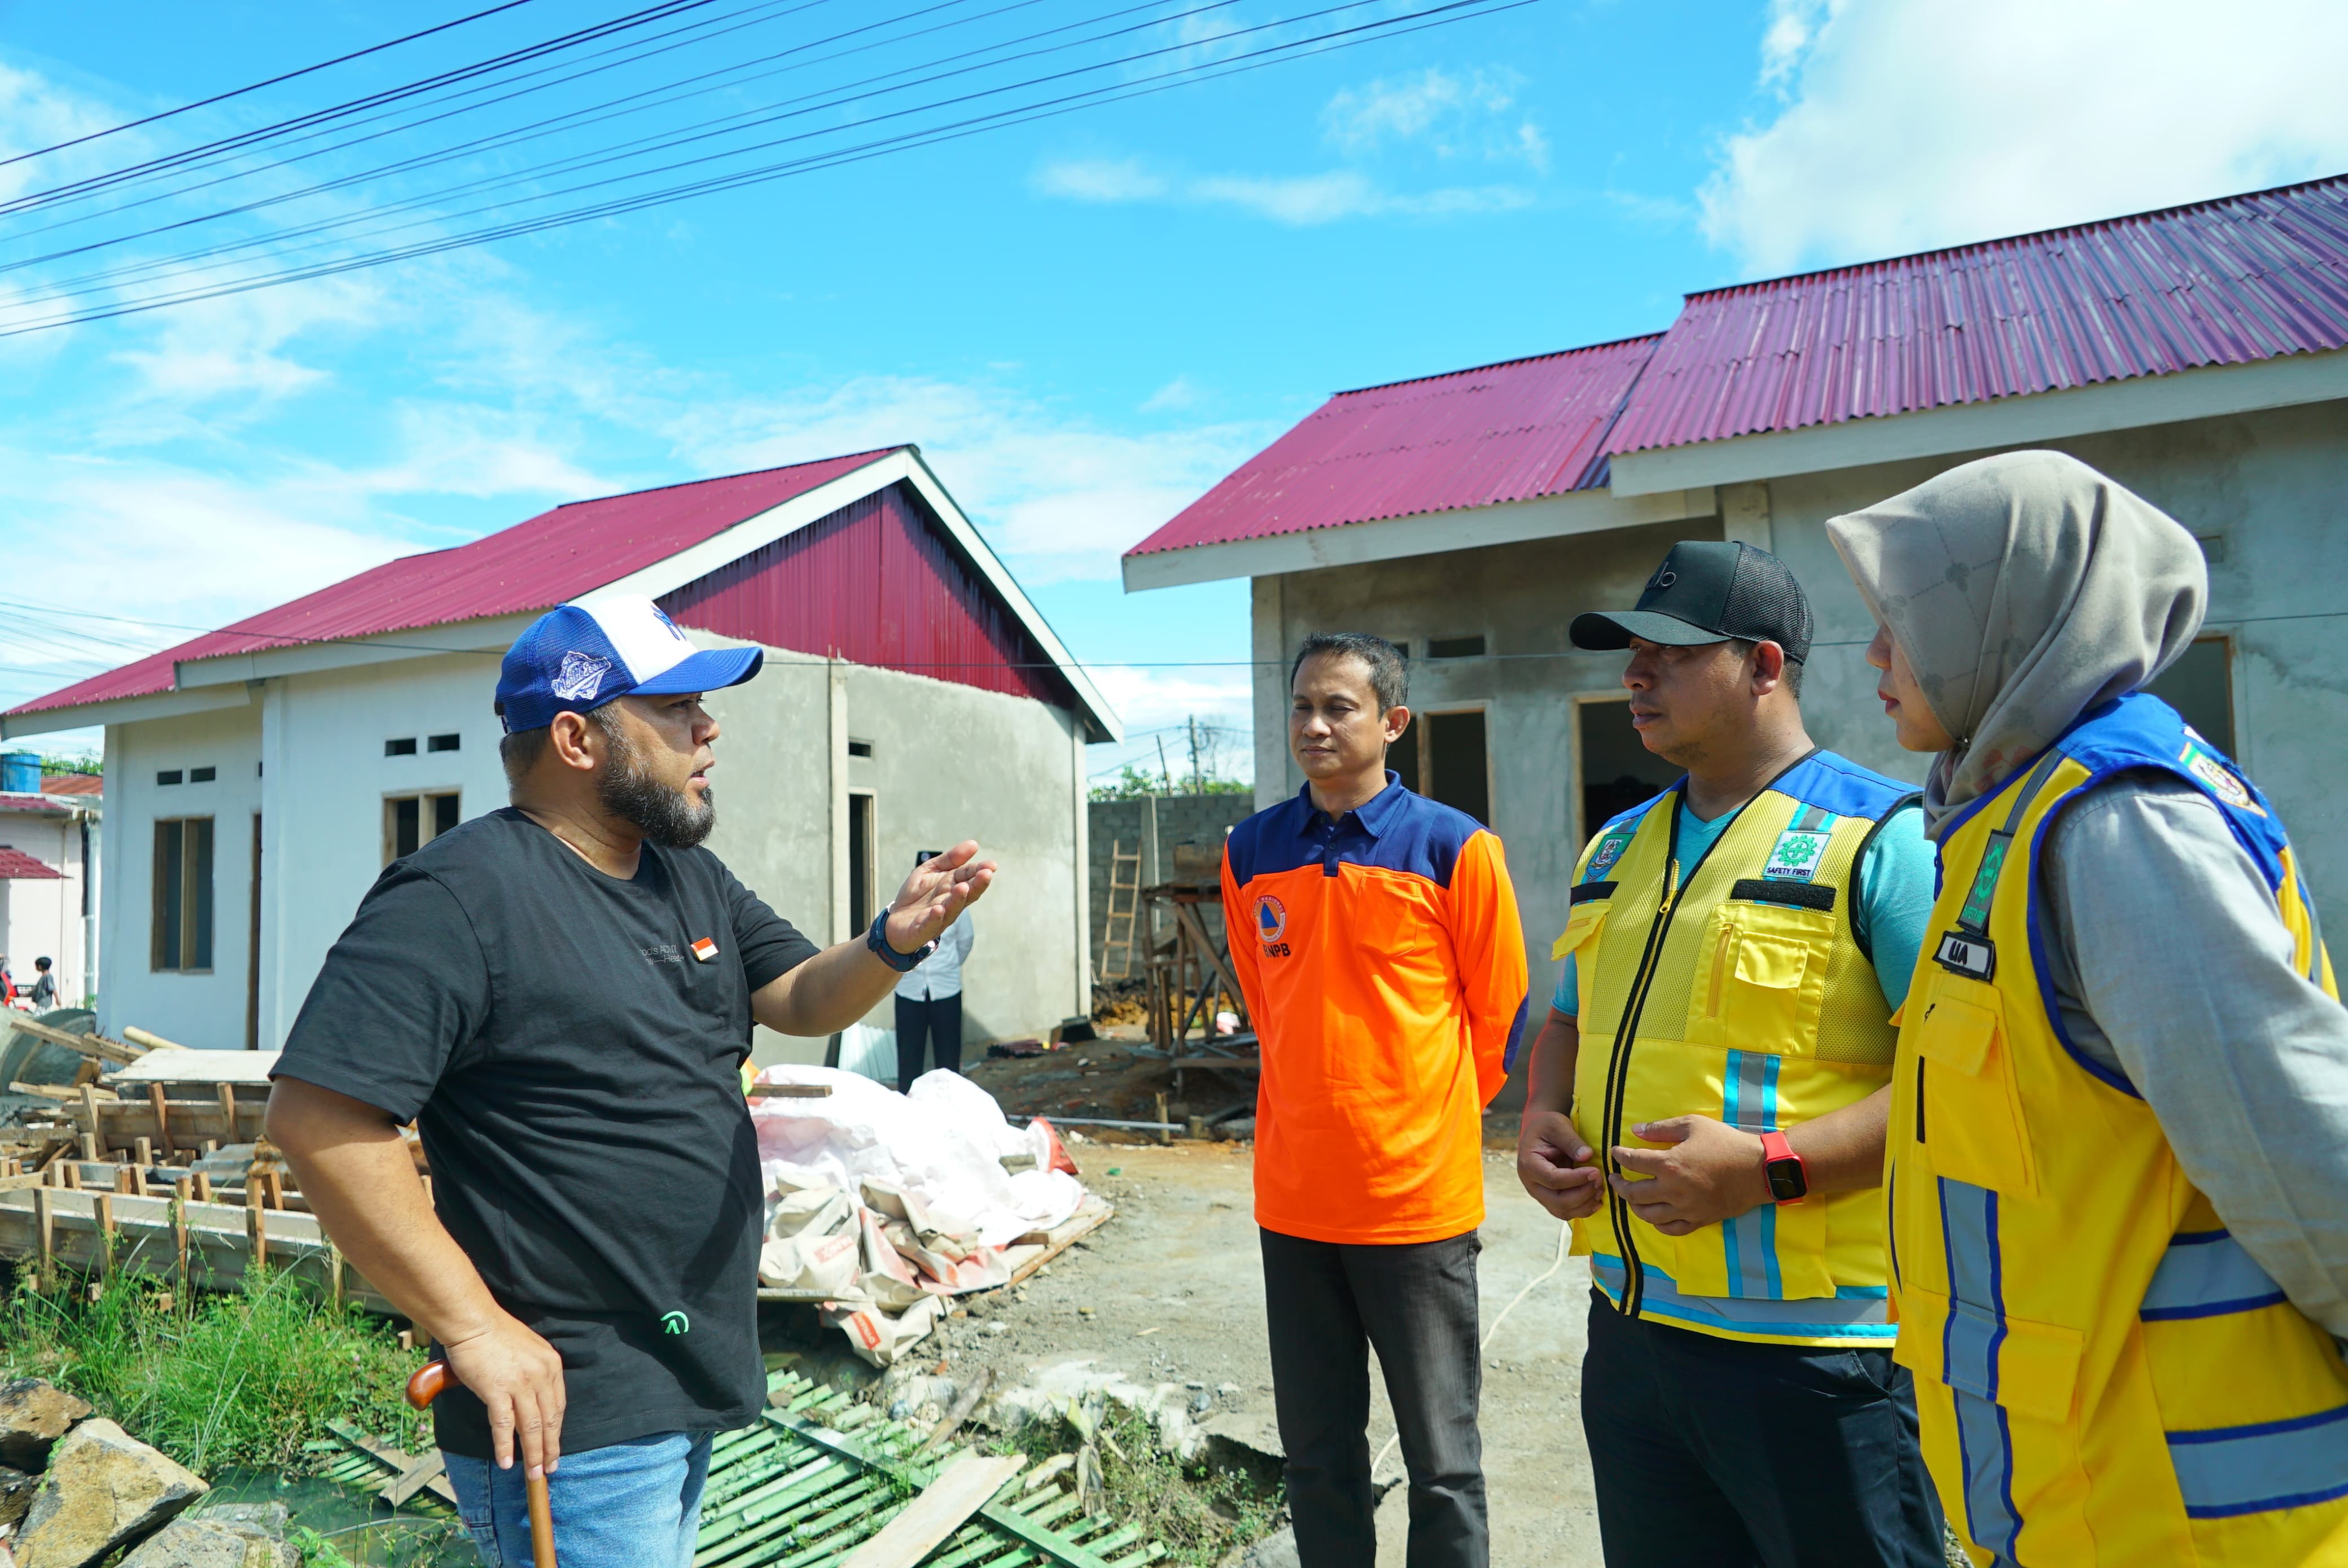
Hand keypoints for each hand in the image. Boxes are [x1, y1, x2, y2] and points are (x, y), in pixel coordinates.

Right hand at [442, 1311, 566, 1475]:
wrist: (474, 1322)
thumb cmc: (496, 1335)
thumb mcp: (529, 1350)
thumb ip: (536, 1373)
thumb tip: (533, 1398)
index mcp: (551, 1365)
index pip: (558, 1406)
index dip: (556, 1431)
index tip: (555, 1448)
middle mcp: (541, 1375)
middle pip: (549, 1420)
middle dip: (549, 1449)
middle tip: (549, 1469)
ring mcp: (521, 1383)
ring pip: (531, 1427)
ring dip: (532, 1454)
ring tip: (533, 1474)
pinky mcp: (497, 1390)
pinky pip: (504, 1425)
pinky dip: (505, 1446)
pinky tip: (506, 1462)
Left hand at [882, 841, 997, 954]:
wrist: (895, 920)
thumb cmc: (916, 895)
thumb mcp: (930, 870)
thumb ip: (950, 859)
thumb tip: (974, 844)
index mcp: (953, 886)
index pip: (969, 876)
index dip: (980, 871)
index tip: (992, 865)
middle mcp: (950, 901)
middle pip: (967, 894)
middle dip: (977, 885)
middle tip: (986, 874)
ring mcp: (939, 916)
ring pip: (952, 909)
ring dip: (958, 899)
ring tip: (962, 887)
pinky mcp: (923, 929)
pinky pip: (931, 923)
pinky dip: (935, 917)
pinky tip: (938, 909)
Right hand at [1517, 1110, 1603, 1221]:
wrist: (1539, 1132)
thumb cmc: (1547, 1126)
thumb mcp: (1558, 1125)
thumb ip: (1571, 1141)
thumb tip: (1587, 1156)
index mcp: (1528, 1164)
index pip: (1553, 1180)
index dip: (1576, 1179)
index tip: (1596, 1171)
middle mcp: (1531, 1184)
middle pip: (1558, 1201)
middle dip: (1583, 1194)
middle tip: (1600, 1180)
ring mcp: (1539, 1194)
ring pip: (1562, 1211)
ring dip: (1584, 1204)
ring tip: (1600, 1189)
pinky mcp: (1549, 1198)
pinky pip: (1565, 1212)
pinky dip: (1582, 1209)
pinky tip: (1596, 1199)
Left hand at [1608, 1115, 1770, 1235]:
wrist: (1758, 1169)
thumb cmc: (1726, 1143)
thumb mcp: (1693, 1125)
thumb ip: (1661, 1128)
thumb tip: (1635, 1130)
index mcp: (1670, 1164)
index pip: (1633, 1162)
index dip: (1620, 1156)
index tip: (1615, 1152)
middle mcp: (1673, 1190)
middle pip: (1633, 1193)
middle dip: (1619, 1185)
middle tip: (1614, 1178)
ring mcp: (1686, 1209)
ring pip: (1647, 1215)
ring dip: (1633, 1205)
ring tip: (1630, 1196)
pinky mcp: (1698, 1220)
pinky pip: (1670, 1229)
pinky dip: (1657, 1223)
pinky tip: (1653, 1214)